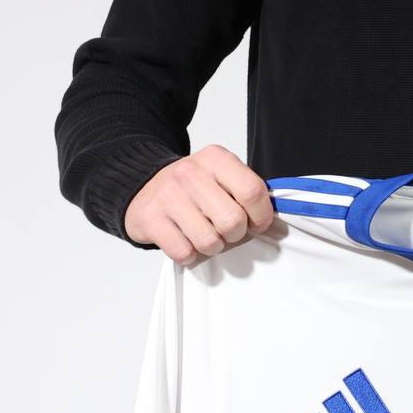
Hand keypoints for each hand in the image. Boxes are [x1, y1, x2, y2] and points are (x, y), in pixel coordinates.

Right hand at [125, 145, 276, 263]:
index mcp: (216, 158)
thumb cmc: (191, 187)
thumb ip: (244, 190)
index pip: (252, 191)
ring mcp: (168, 195)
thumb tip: (269, 218)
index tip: (258, 223)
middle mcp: (190, 173)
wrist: (143, 187)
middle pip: (233, 221)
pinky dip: (189, 254)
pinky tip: (185, 240)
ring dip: (212, 246)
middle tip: (227, 230)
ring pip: (209, 241)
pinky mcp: (150, 219)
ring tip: (204, 234)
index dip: (262, 215)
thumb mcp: (220, 175)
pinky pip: (183, 252)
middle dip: (235, 234)